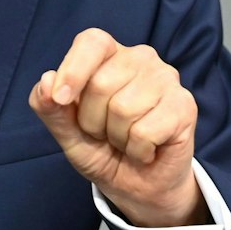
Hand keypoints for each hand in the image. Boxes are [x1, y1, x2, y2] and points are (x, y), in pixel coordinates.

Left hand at [29, 28, 206, 227]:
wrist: (139, 187)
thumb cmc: (104, 150)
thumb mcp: (68, 134)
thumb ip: (51, 109)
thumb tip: (46, 82)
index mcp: (110, 55)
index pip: (92, 42)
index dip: (73, 69)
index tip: (60, 99)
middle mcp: (141, 59)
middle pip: (102, 83)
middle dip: (93, 121)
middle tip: (105, 133)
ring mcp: (166, 79)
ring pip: (123, 109)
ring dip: (117, 138)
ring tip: (126, 141)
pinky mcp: (184, 105)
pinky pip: (145, 131)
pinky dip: (137, 150)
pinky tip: (145, 150)